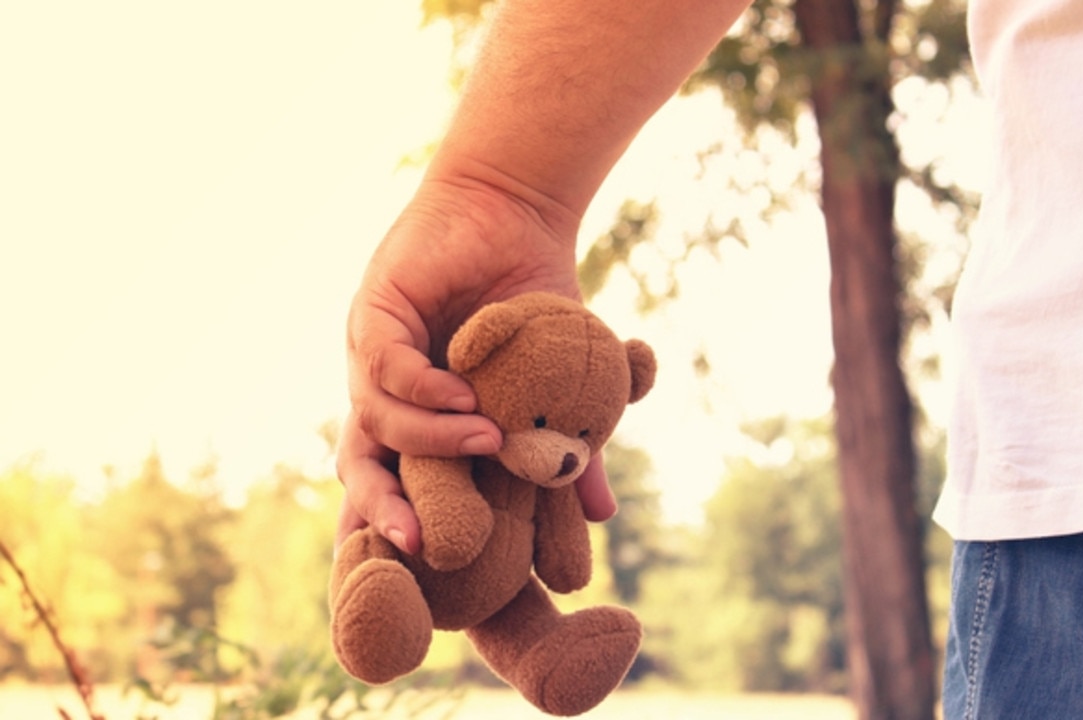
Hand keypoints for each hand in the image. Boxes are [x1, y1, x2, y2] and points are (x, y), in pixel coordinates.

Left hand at [336, 165, 616, 554]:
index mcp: (419, 414)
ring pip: (373, 417)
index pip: (395, 480)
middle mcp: (386, 389)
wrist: (516, 215)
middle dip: (381, 506)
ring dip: (428, 437)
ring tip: (485, 440)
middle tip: (416, 541)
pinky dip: (421, 387)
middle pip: (361, 462)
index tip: (428, 566)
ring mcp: (373, 352)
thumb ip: (567, 446)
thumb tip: (601, 514)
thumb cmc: (535, 297)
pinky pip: (383, 364)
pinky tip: (463, 395)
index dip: (401, 524)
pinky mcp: (374, 310)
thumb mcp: (560, 384)